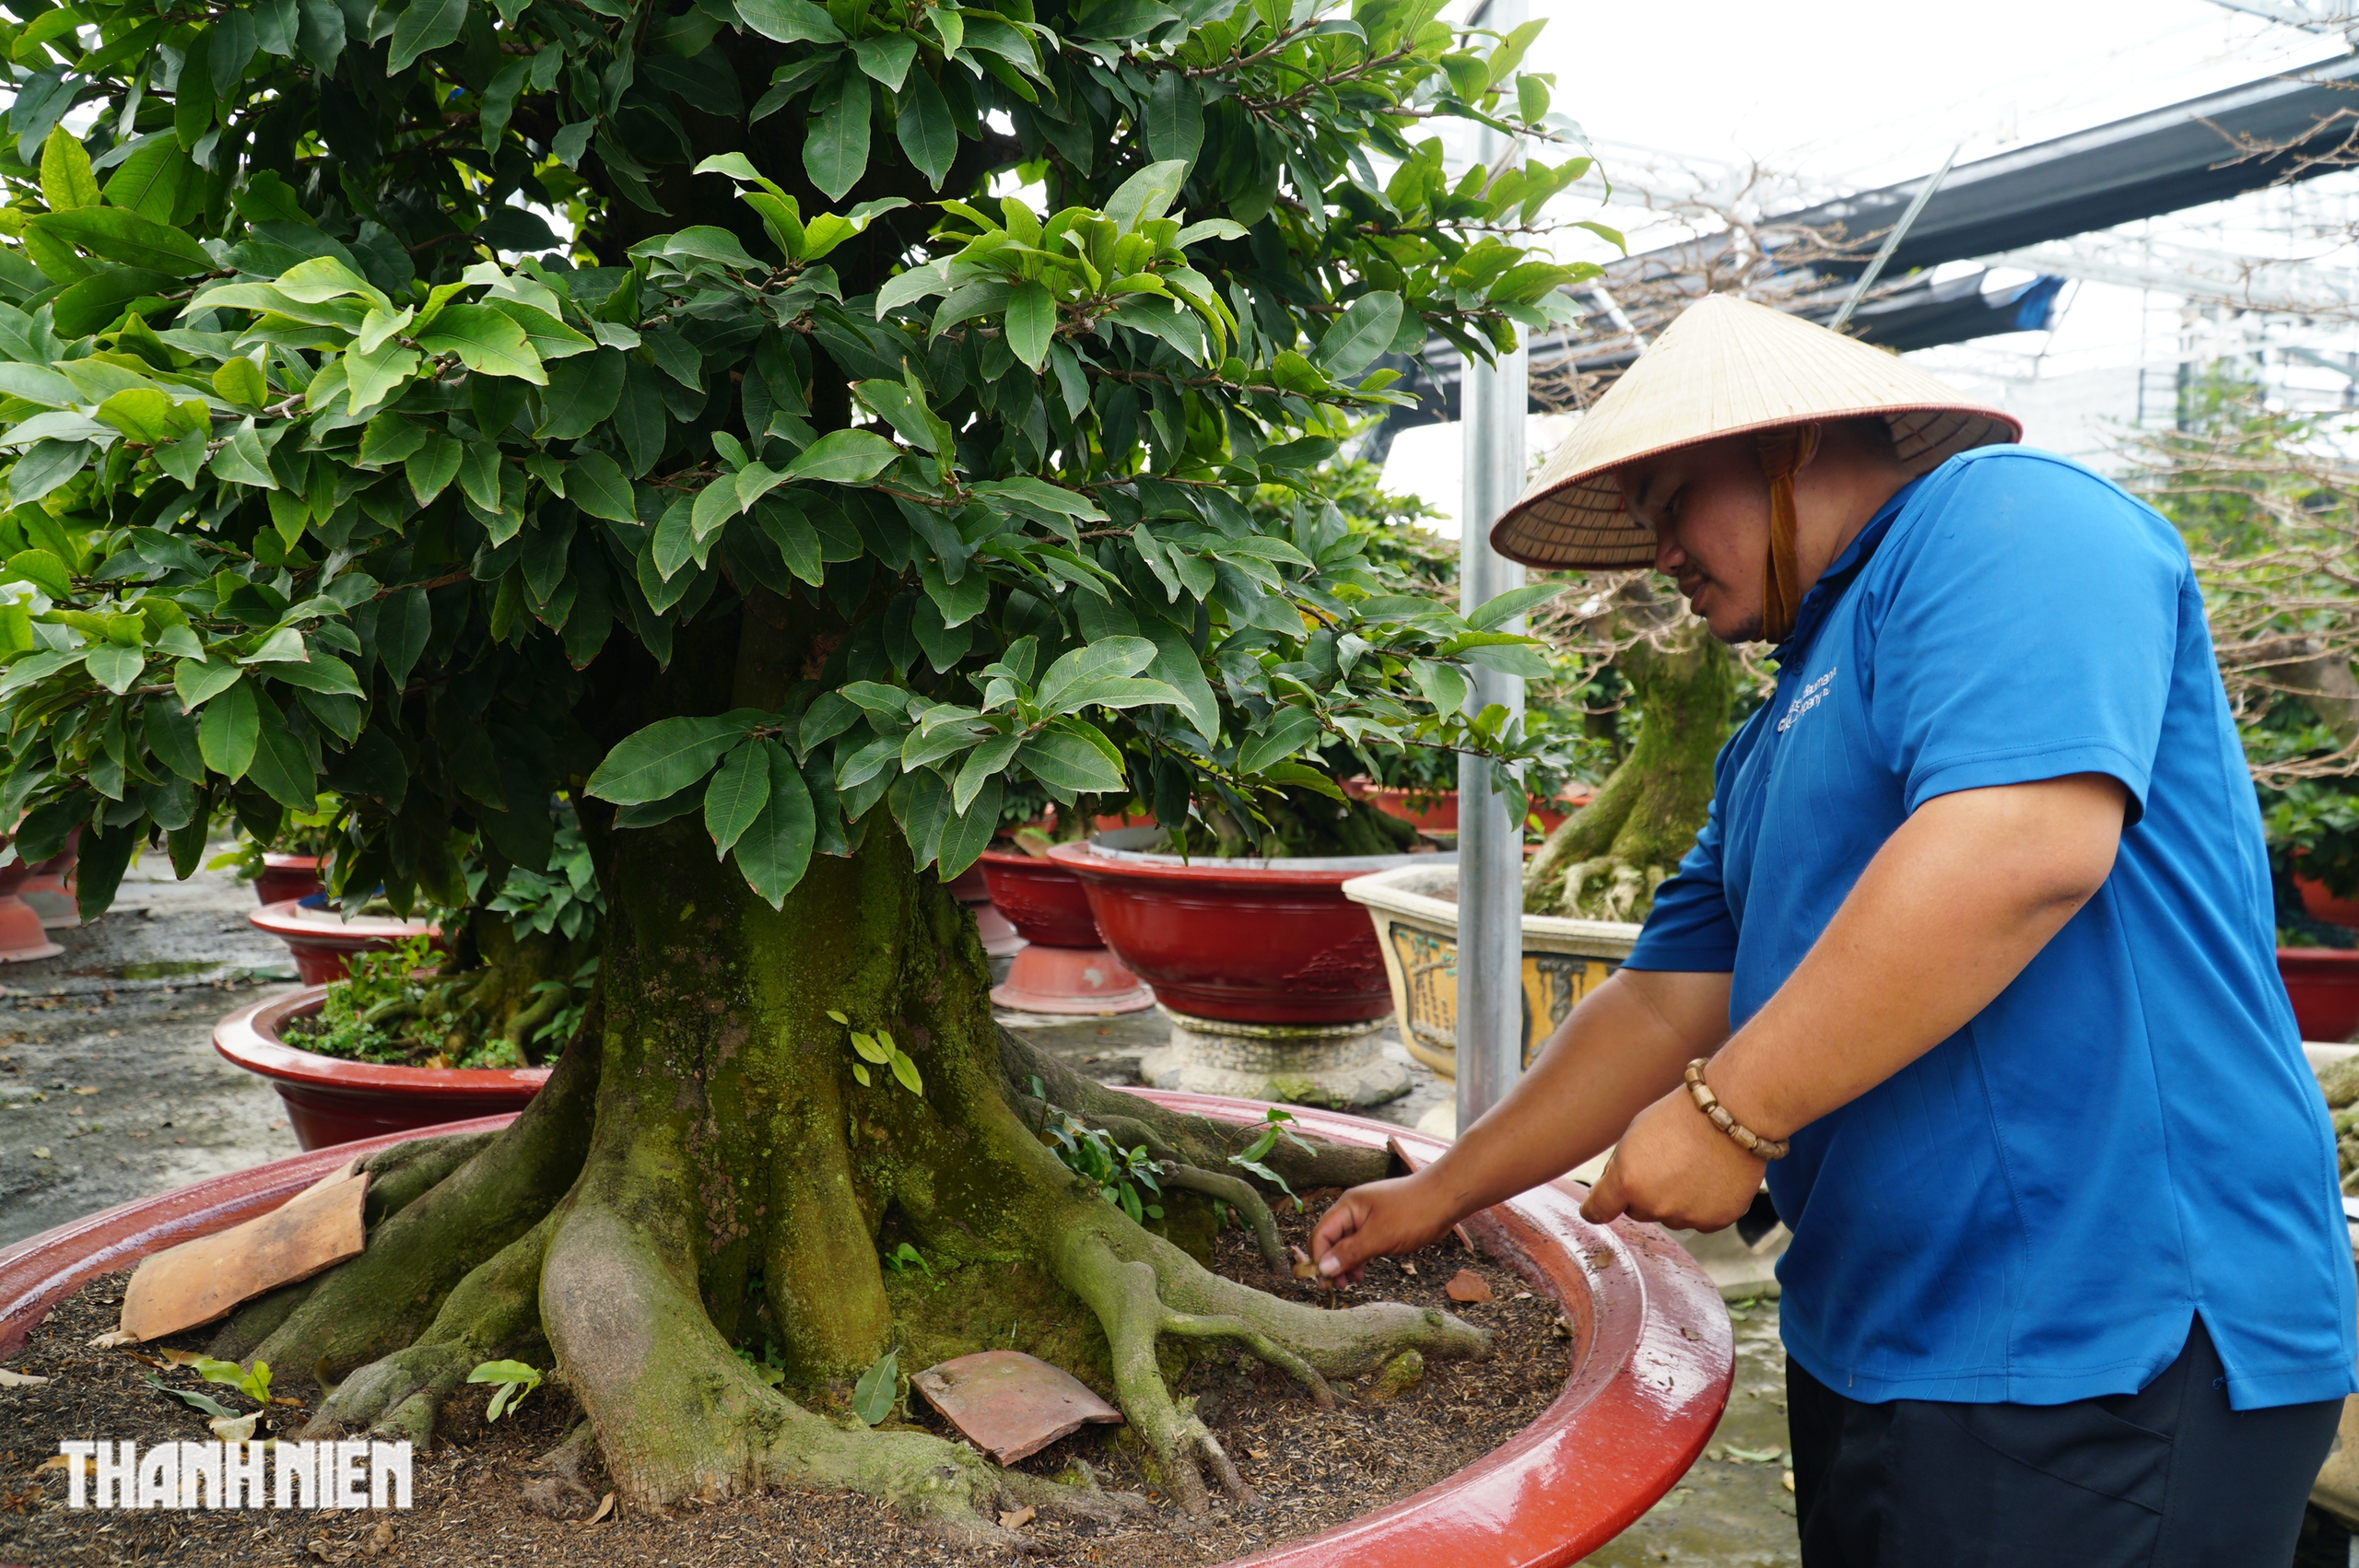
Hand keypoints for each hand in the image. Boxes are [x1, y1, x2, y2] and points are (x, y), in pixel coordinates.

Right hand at [1308, 1174, 1457, 1284]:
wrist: (1445, 1198)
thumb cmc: (1413, 1213)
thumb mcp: (1380, 1237)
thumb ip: (1350, 1253)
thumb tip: (1323, 1268)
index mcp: (1348, 1207)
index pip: (1321, 1234)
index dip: (1318, 1258)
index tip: (1323, 1282)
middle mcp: (1353, 1210)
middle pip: (1330, 1239)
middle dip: (1330, 1263)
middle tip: (1337, 1287)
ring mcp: (1367, 1217)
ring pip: (1346, 1243)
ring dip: (1345, 1263)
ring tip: (1351, 1283)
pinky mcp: (1380, 1225)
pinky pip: (1361, 1243)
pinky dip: (1358, 1258)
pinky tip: (1362, 1272)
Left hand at [1580, 1085, 1763, 1231]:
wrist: (1733, 1112)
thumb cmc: (1681, 1115)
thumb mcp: (1634, 1134)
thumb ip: (1620, 1167)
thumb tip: (1614, 1191)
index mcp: (1627, 1181)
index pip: (1598, 1210)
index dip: (1595, 1208)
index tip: (1594, 1209)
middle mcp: (1654, 1205)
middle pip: (1637, 1210)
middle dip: (1643, 1193)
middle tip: (1664, 1163)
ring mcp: (1686, 1216)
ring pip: (1670, 1216)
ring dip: (1674, 1199)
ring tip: (1692, 1164)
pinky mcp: (1715, 1221)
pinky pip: (1699, 1219)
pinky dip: (1702, 1204)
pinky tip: (1711, 1176)